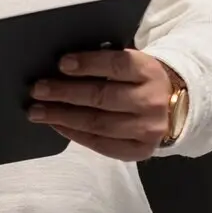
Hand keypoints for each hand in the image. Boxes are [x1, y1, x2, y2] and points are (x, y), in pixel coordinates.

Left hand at [28, 50, 172, 161]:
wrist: (174, 109)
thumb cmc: (138, 81)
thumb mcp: (131, 64)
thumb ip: (105, 62)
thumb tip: (61, 66)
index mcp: (149, 71)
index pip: (117, 65)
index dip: (88, 64)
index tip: (62, 63)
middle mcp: (152, 101)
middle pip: (102, 97)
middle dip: (65, 92)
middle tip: (37, 89)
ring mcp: (148, 129)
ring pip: (98, 124)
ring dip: (62, 117)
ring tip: (37, 111)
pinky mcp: (140, 150)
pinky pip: (101, 144)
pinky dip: (74, 134)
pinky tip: (56, 125)